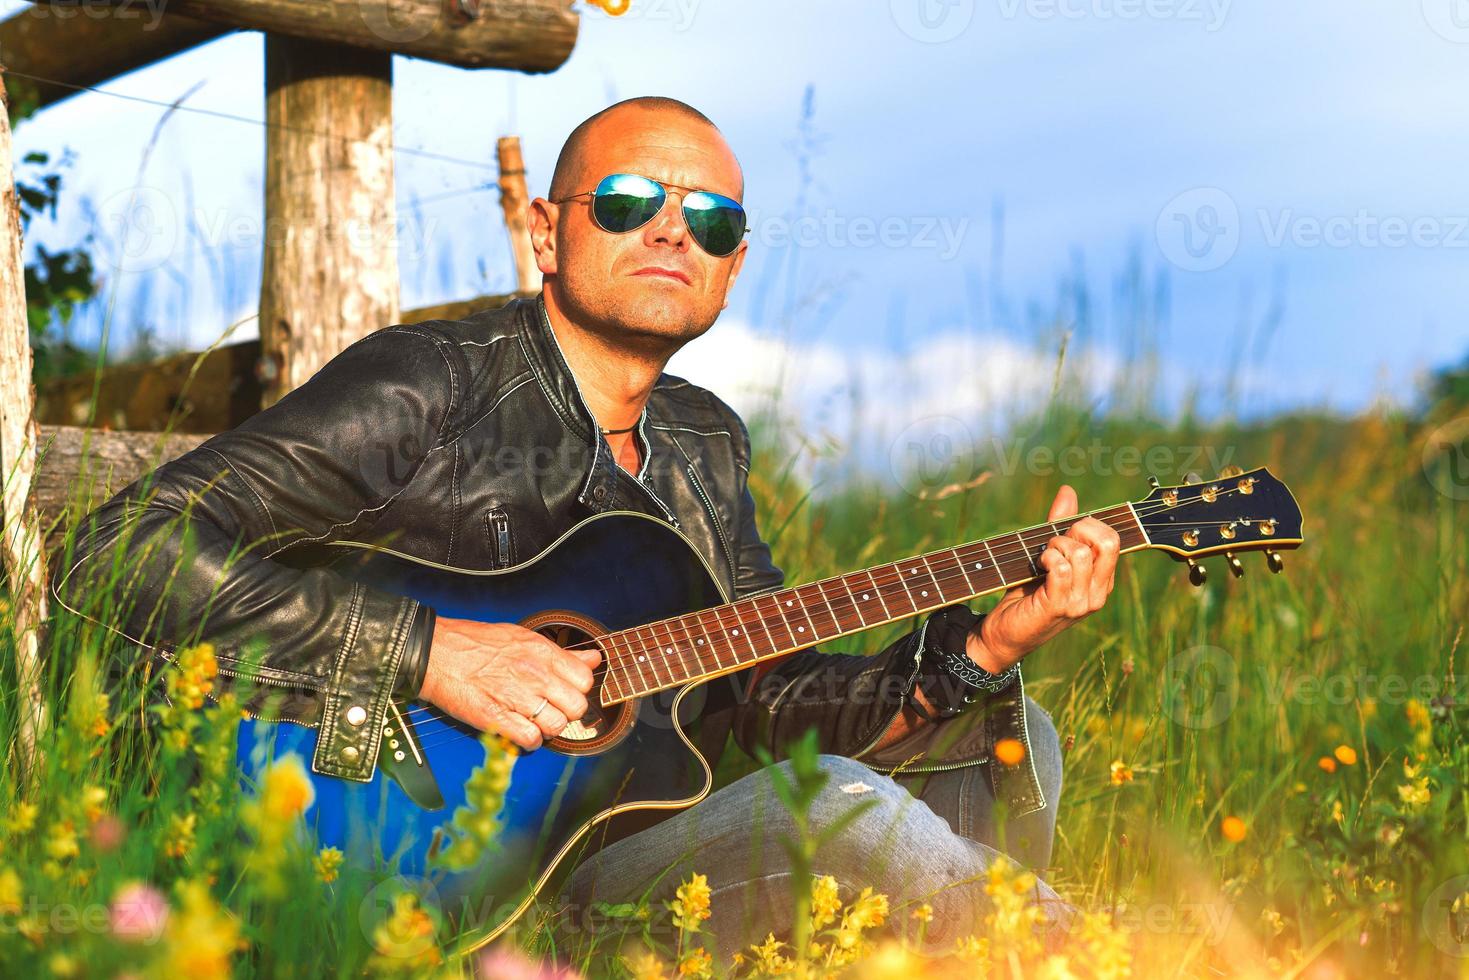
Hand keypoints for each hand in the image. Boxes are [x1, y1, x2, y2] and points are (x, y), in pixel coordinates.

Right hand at [418, 617, 601, 750]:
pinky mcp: (496, 718)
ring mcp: (515, 696)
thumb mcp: (523, 637)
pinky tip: (521, 732)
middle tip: (552, 709)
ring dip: (549, 729)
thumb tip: (594, 658)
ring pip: (557, 726)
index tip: (566, 691)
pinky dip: (530, 742)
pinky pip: (530, 739)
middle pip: (576, 706)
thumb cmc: (476, 644)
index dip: (578, 689)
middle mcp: (533, 674)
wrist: (436, 653)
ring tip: (535, 721)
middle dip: (567, 712)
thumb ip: (561, 653)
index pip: (585, 678)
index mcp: (541, 652)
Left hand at [966, 484, 1120, 673]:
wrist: (1002, 634)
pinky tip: (1037, 565)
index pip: (1114, 540)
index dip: (1088, 526)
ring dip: (1055, 545)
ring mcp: (1082, 603)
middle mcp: (1098, 593)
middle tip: (1055, 540)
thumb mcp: (1046, 555)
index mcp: (1100, 581)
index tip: (1064, 533)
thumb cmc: (1025, 594)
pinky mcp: (1060, 607)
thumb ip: (1059, 525)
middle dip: (1079, 528)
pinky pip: (1062, 568)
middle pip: (1109, 542)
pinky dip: (1046, 558)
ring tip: (1041, 556)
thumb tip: (1068, 491)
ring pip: (1081, 553)